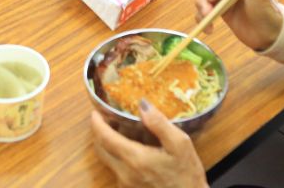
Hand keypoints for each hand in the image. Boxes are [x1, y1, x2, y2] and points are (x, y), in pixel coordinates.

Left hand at [90, 104, 206, 187]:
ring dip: (110, 144)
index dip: (97, 123)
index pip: (105, 138)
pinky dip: (118, 155)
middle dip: (100, 132)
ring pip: (108, 160)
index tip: (96, 111)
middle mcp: (124, 173)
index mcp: (135, 159)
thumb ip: (159, 124)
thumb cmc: (187, 175)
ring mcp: (125, 184)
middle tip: (108, 119)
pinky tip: (134, 149)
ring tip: (123, 131)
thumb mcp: (180, 144)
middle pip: (101, 149)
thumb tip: (142, 104)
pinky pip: (117, 169)